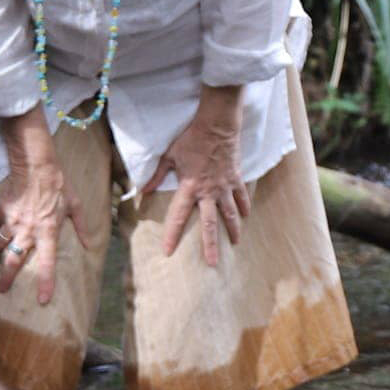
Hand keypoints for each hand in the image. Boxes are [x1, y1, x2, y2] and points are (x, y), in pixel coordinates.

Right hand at [0, 152, 97, 305]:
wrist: (36, 165)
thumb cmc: (59, 184)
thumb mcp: (75, 205)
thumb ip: (82, 227)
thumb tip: (90, 244)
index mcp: (48, 232)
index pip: (47, 264)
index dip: (45, 283)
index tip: (42, 300)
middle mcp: (28, 231)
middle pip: (13, 261)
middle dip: (6, 278)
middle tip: (2, 289)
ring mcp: (12, 222)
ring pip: (0, 245)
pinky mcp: (2, 211)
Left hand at [154, 113, 249, 267]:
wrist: (217, 125)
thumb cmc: (191, 139)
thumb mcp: (169, 156)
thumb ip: (157, 175)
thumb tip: (143, 190)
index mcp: (189, 188)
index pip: (178, 217)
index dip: (172, 235)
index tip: (168, 251)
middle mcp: (208, 192)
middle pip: (209, 224)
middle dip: (210, 245)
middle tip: (212, 264)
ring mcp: (225, 187)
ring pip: (230, 214)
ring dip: (233, 230)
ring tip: (235, 244)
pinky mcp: (235, 179)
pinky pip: (241, 196)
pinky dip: (244, 206)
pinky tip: (246, 216)